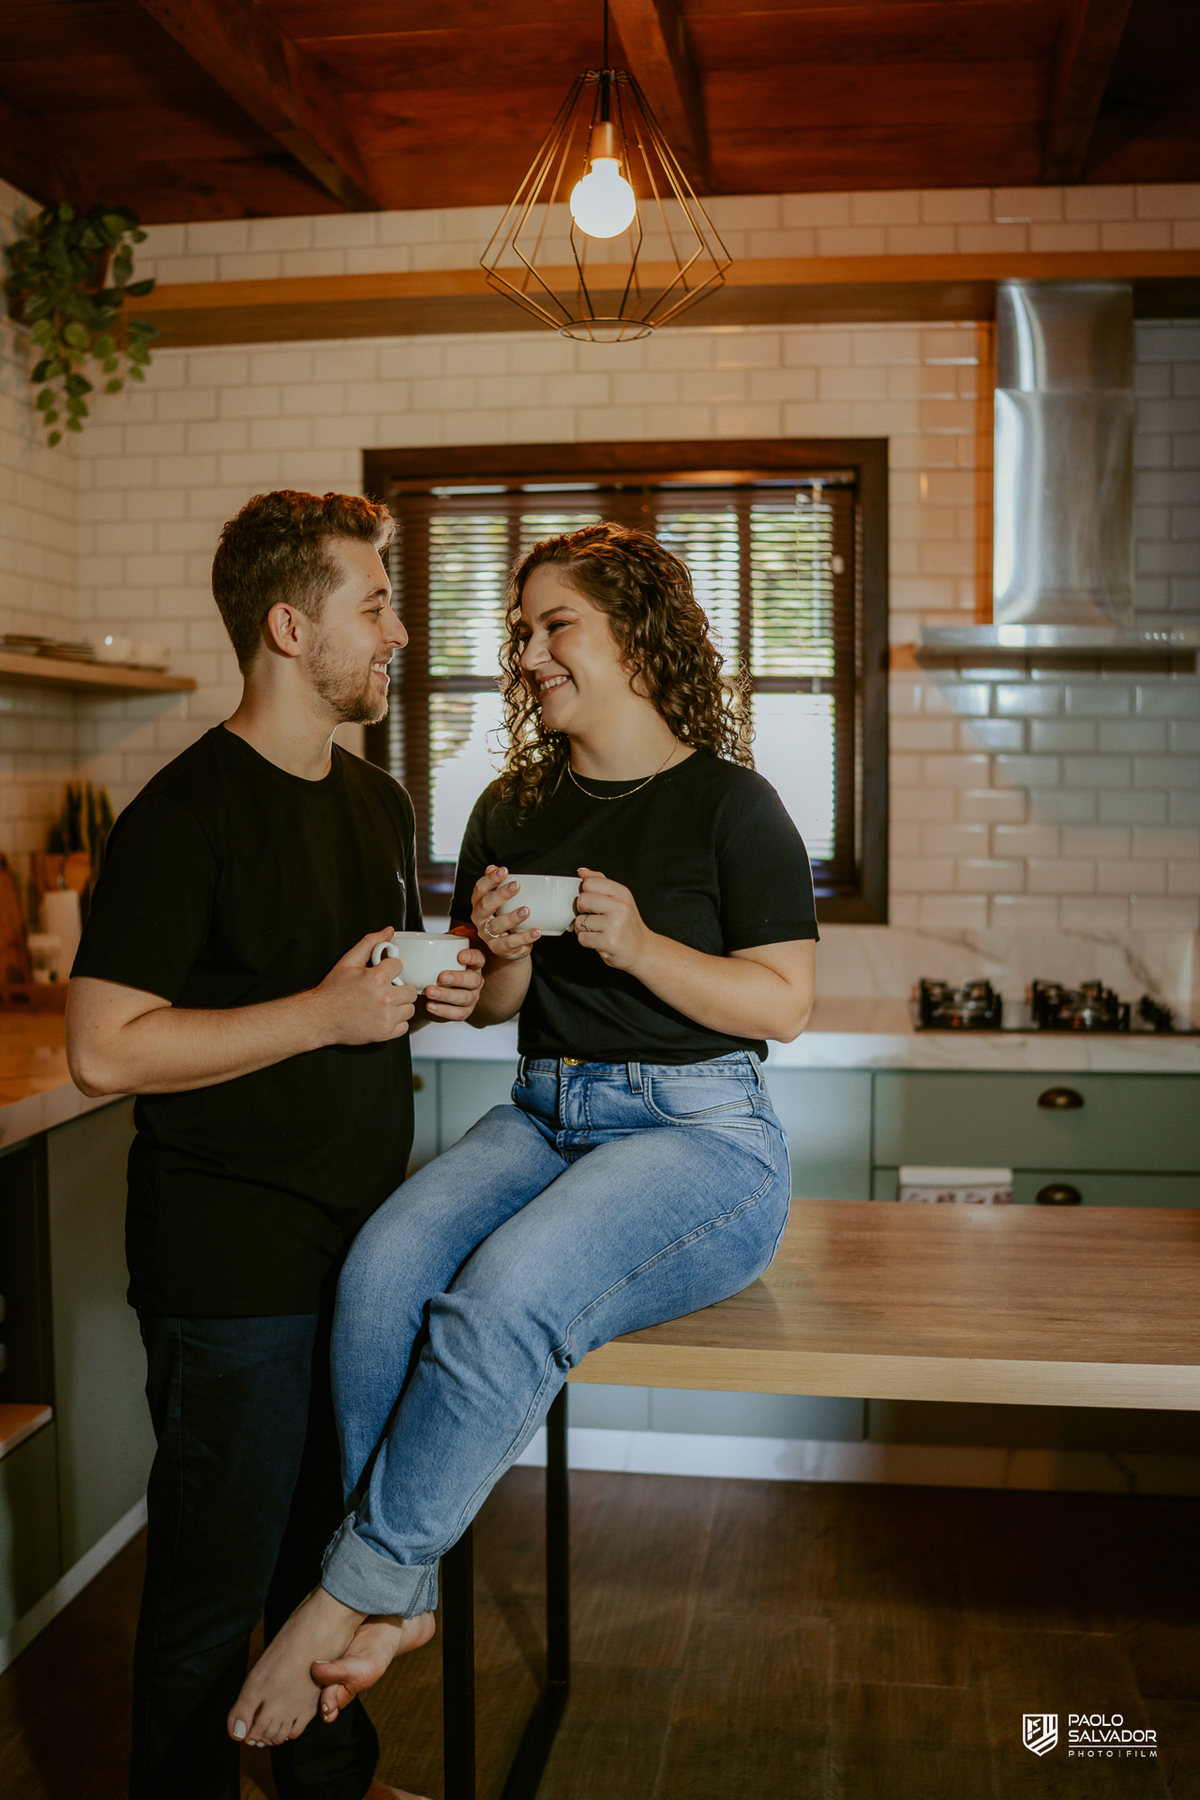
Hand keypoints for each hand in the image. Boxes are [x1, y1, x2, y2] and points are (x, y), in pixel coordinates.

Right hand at [311, 929, 418, 1044]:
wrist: (320, 1018)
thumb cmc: (333, 991)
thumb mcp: (348, 961)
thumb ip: (369, 943)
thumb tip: (388, 931)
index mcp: (376, 978)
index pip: (399, 966)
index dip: (390, 969)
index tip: (382, 975)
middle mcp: (385, 998)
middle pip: (410, 990)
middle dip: (399, 988)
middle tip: (385, 991)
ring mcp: (386, 1017)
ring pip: (409, 1008)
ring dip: (400, 1006)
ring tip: (384, 1004)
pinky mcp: (385, 1033)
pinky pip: (404, 1026)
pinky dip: (396, 1023)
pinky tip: (383, 1017)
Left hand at [420, 939, 485, 1021]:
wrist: (429, 990)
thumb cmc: (438, 966)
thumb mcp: (443, 949)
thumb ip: (449, 939)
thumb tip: (457, 932)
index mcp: (474, 964)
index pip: (479, 959)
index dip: (472, 957)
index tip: (460, 956)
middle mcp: (475, 981)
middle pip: (473, 980)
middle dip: (458, 978)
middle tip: (441, 976)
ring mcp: (471, 997)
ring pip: (465, 998)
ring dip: (447, 996)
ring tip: (430, 992)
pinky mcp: (463, 1012)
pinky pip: (458, 1014)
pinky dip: (444, 1011)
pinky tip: (431, 1006)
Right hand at [471, 866, 539, 963]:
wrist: (511, 947)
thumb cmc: (506, 918)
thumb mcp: (502, 902)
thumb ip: (498, 885)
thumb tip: (492, 867)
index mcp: (479, 904)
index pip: (480, 889)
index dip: (490, 879)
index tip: (504, 870)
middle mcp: (480, 920)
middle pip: (485, 906)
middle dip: (500, 895)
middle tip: (516, 886)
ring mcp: (488, 936)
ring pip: (496, 926)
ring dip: (512, 917)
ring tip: (526, 910)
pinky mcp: (499, 949)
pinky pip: (511, 943)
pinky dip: (524, 937)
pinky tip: (536, 931)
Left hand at [573, 869, 650, 972]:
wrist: (642, 949)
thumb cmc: (627, 924)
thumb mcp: (619, 899)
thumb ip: (601, 882)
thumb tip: (582, 871)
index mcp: (622, 893)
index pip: (589, 882)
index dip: (586, 893)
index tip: (593, 902)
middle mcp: (620, 907)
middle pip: (582, 900)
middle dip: (582, 910)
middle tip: (593, 917)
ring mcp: (614, 925)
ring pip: (579, 921)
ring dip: (583, 928)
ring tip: (597, 930)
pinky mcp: (608, 942)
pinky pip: (582, 937)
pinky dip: (586, 940)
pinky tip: (598, 940)